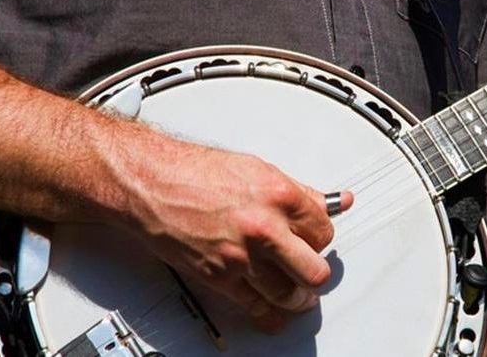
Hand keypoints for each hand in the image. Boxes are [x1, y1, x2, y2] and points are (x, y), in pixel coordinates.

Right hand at [105, 135, 353, 332]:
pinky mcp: (220, 277)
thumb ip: (300, 192)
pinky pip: (254, 306)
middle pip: (314, 270)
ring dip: (298, 298)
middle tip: (312, 270)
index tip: (315, 240)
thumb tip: (333, 201)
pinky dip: (268, 316)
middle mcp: (265, 229)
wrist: (153, 184)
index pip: (324, 231)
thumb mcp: (258, 170)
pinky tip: (274, 316)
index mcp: (280, 197)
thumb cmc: (196, 172)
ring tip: (299, 295)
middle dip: (316, 272)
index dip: (320, 238)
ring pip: (289, 294)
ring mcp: (242, 256)